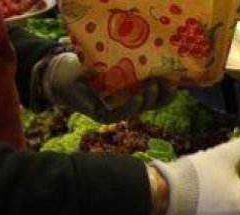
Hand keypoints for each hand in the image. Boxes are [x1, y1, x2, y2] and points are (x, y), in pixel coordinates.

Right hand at [40, 53, 174, 121]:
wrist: (68, 75)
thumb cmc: (67, 79)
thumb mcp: (71, 81)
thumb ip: (82, 82)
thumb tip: (91, 84)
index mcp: (104, 113)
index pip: (121, 113)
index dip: (132, 106)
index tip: (139, 96)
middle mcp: (120, 110)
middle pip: (141, 109)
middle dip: (152, 98)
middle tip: (158, 83)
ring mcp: (130, 102)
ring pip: (152, 103)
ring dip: (164, 94)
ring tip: (171, 81)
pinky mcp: (136, 92)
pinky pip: (154, 94)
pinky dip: (163, 88)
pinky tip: (172, 79)